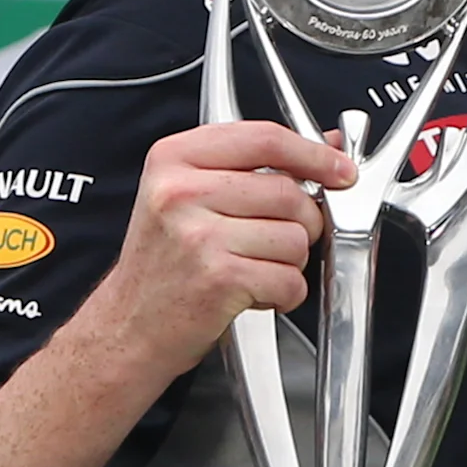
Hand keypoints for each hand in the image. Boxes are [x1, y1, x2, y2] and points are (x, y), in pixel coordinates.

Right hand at [73, 120, 350, 382]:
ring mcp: (198, 236)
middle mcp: (180, 192)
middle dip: (302, 221)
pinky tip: (253, 293)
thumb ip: (256, 166)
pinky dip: (284, 293)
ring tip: (254, 268)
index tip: (340, 169)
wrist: (126, 329)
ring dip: (291, 261)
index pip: (265, 138)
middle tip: (278, 240)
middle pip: (289, 191)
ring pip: (295, 236)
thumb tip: (327, 144)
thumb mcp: (191, 197)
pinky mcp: (218, 278)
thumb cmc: (163, 265)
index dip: (314, 153)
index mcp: (175, 159)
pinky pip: (289, 278)